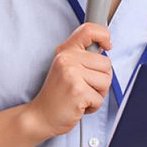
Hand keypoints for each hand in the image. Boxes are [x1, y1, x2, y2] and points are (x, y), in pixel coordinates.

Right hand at [28, 23, 112, 139]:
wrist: (40, 116)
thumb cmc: (56, 94)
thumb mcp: (64, 68)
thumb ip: (81, 56)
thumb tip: (104, 48)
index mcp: (65, 51)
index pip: (89, 30)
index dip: (104, 35)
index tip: (107, 46)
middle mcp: (67, 60)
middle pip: (106, 63)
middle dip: (101, 79)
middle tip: (85, 86)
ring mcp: (72, 75)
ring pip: (106, 81)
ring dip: (98, 93)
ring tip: (81, 96)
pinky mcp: (78, 92)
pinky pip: (100, 98)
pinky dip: (93, 106)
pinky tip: (79, 105)